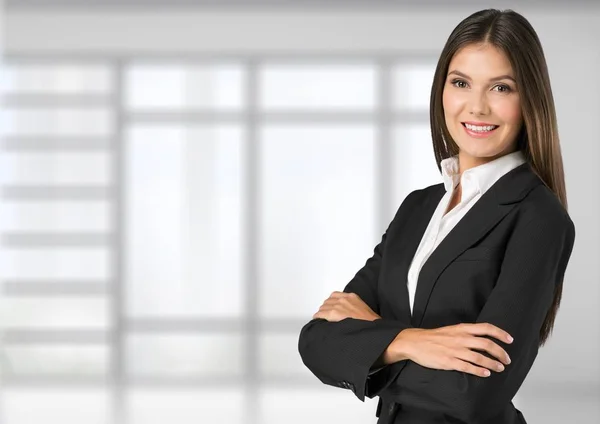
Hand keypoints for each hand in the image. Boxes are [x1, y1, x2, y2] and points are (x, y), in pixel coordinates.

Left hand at [312, 291, 380, 321]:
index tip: (330, 307)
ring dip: (322, 313)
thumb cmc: (370, 322)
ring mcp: (339, 305)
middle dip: (326, 308)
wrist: (373, 328)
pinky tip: (318, 320)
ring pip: (323, 307)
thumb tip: (347, 312)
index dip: (331, 303)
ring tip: (323, 318)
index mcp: (351, 297)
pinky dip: (318, 317)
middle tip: (326, 315)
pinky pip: (321, 313)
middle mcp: (344, 299)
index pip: (335, 295)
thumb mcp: (363, 308)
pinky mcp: (334, 313)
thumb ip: (353, 306)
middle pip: (328, 301)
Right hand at [396, 323, 512, 376]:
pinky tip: (486, 374)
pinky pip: (468, 367)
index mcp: (461, 329)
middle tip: (507, 359)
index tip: (510, 340)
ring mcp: (455, 350)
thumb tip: (481, 338)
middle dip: (500, 352)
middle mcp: (460, 338)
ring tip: (500, 368)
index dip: (500, 334)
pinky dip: (479, 371)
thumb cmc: (432, 337)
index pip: (486, 328)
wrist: (414, 342)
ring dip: (493, 364)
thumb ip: (465, 333)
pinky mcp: (449, 361)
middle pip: (487, 344)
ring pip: (480, 357)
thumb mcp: (451, 330)